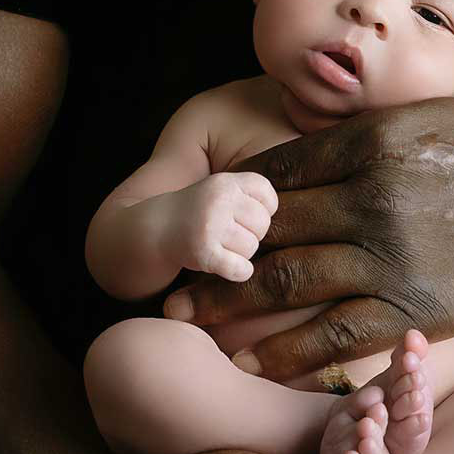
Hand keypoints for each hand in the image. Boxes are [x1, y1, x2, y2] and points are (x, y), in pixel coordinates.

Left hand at [161, 98, 453, 379]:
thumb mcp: (429, 118)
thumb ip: (362, 134)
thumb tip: (302, 150)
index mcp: (370, 141)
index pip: (277, 170)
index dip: (233, 200)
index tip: (206, 220)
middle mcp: (371, 196)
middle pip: (269, 228)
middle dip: (212, 255)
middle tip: (168, 279)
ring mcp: (390, 255)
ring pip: (288, 283)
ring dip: (230, 305)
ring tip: (190, 321)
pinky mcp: (414, 308)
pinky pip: (335, 334)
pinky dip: (286, 351)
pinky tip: (251, 362)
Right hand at [162, 172, 276, 282]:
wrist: (154, 230)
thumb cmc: (197, 213)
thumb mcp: (223, 191)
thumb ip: (254, 198)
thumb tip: (299, 219)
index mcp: (226, 181)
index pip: (269, 196)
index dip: (264, 211)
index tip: (247, 218)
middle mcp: (219, 198)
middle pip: (263, 225)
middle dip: (253, 235)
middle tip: (232, 237)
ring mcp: (210, 224)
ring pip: (252, 248)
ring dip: (241, 254)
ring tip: (222, 247)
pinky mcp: (203, 251)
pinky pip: (241, 269)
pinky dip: (238, 272)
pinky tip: (225, 266)